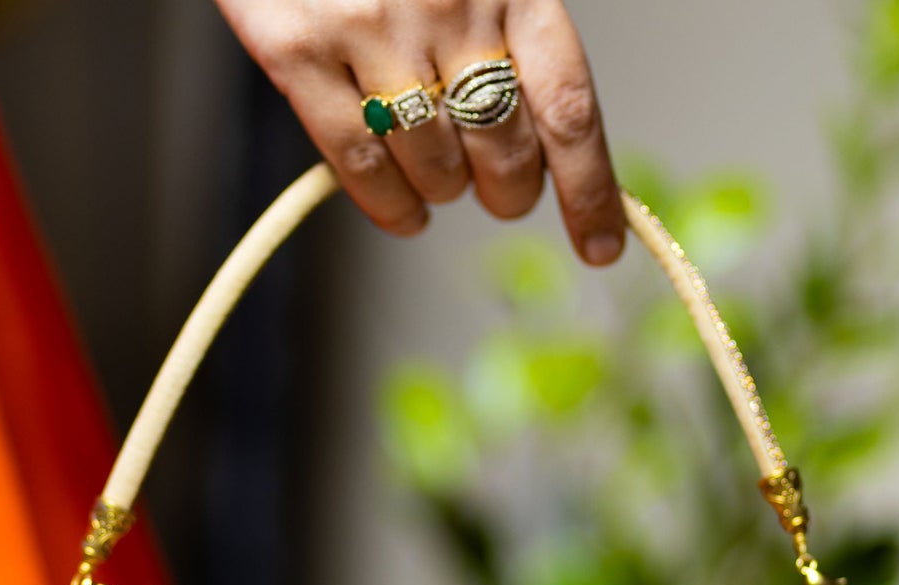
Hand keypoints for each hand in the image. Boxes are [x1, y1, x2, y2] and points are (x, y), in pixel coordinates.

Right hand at [214, 0, 624, 265]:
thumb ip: (511, 25)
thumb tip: (544, 130)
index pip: (568, 107)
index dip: (590, 189)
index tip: (600, 246)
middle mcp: (447, 6)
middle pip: (504, 151)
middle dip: (511, 193)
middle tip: (502, 192)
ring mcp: (369, 31)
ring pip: (433, 168)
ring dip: (445, 194)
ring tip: (440, 183)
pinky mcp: (298, 52)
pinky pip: (358, 165)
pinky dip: (389, 206)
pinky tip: (405, 214)